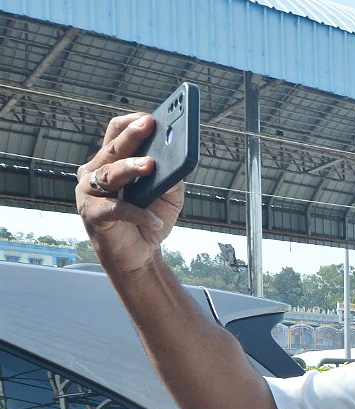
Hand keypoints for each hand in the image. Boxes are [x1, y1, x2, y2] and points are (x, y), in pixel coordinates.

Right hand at [76, 113, 181, 272]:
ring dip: (130, 168)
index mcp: (112, 161)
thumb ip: (171, 179)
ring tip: (151, 165)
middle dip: (131, 136)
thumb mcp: (168, 197)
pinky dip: (139, 214)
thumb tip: (175, 163)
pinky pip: (116, 209)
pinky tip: (155, 221)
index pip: (115, 133)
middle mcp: (95, 172)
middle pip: (112, 149)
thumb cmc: (150, 218)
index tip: (149, 118)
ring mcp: (89, 192)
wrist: (139, 254)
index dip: (130, 123)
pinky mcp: (92, 214)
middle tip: (148, 126)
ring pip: (109, 174)